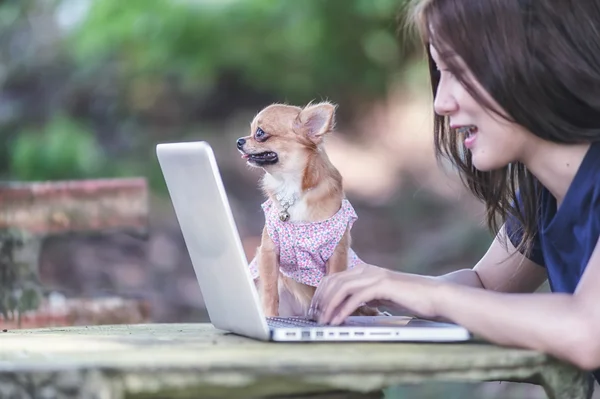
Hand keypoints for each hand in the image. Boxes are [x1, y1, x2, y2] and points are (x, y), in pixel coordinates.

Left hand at [308, 263, 440, 324]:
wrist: (435, 296)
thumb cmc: (410, 299)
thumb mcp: (380, 297)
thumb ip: (364, 298)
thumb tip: (345, 309)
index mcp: (364, 271)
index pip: (333, 279)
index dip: (320, 295)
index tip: (314, 311)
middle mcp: (366, 270)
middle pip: (333, 281)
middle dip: (320, 301)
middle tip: (314, 318)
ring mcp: (374, 276)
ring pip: (341, 288)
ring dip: (329, 306)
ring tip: (323, 322)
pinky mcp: (382, 285)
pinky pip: (356, 297)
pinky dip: (343, 310)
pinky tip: (338, 321)